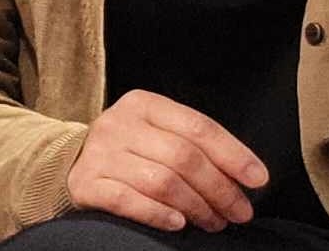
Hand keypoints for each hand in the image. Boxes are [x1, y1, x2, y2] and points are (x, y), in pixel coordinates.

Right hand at [64, 89, 268, 233]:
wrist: (71, 162)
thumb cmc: (130, 151)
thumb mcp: (158, 133)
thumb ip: (194, 145)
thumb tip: (246, 176)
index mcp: (142, 105)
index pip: (198, 127)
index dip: (233, 155)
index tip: (257, 180)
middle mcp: (118, 124)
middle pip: (183, 157)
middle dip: (219, 189)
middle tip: (239, 212)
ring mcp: (99, 154)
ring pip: (161, 181)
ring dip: (196, 207)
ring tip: (213, 222)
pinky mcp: (85, 184)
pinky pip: (128, 201)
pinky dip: (158, 214)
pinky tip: (178, 224)